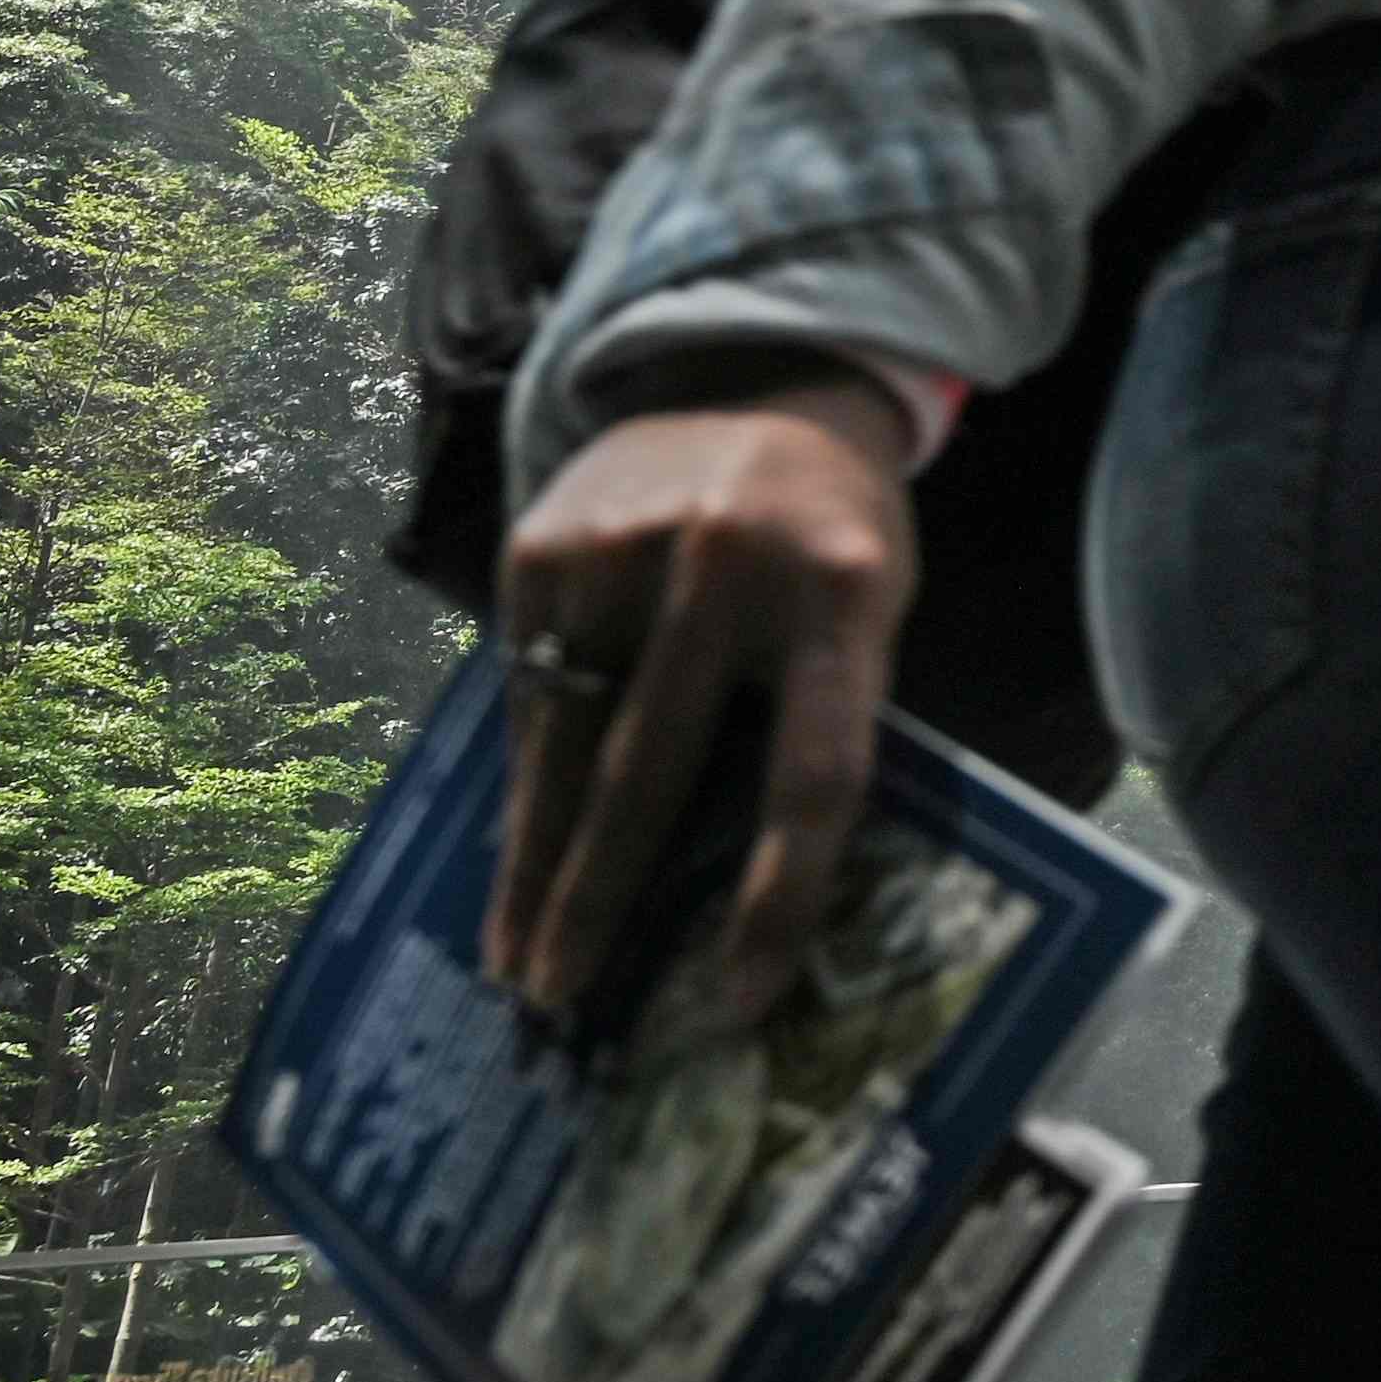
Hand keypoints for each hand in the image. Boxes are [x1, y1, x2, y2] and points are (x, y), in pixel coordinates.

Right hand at [488, 380, 921, 1022]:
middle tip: (558, 1003)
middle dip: (598, 900)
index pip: (816, 775)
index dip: (778, 898)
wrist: (755, 379)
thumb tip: (745, 896)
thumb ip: (822, 717)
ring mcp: (623, 551)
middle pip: (652, 769)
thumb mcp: (869, 609)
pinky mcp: (544, 543)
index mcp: (841, 600)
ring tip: (511, 959)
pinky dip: (521, 779)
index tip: (736, 1000)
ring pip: (564, 744)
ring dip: (531, 864)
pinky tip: (511, 849)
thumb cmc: (831, 536)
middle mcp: (726, 570)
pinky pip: (526, 692)